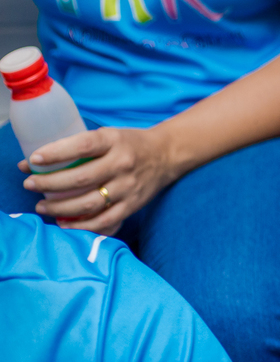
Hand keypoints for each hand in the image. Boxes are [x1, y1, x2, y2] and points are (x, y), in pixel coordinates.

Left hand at [19, 126, 177, 234]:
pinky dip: (82, 226)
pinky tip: (65, 224)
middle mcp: (122, 164)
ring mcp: (128, 187)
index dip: (56, 153)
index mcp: (114, 141)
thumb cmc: (129, 144)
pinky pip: (105, 221)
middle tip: (30, 185)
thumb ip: (77, 147)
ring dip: (60, 208)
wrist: (167, 155)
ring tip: (42, 207)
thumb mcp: (108, 135)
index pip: (83, 146)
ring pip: (89, 203)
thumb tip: (33, 161)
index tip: (34, 160)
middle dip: (49, 184)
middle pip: (81, 178)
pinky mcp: (132, 206)